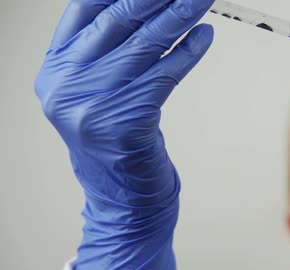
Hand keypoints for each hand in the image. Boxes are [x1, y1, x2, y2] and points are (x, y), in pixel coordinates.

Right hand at [34, 0, 213, 269]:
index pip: (84, 10)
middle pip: (117, 21)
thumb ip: (106, 53)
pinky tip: (204, 36)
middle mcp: (66, 84)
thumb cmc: (117, 142)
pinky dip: (187, 53)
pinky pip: (164, 76)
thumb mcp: (97, 94)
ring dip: (179, 15)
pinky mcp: (125, 124)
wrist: (122, 200)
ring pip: (144, 45)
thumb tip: (145, 6)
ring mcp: (91, 105)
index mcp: (54, 70)